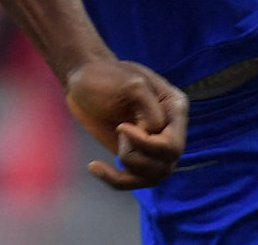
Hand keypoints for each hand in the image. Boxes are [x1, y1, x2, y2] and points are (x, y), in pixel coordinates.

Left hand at [63, 56, 187, 190]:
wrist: (83, 80)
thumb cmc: (105, 76)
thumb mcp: (131, 84)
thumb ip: (150, 110)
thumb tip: (152, 136)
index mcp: (175, 107)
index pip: (173, 145)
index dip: (147, 144)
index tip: (120, 127)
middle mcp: (170, 130)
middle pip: (166, 163)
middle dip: (137, 155)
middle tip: (117, 130)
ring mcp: (155, 146)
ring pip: (154, 177)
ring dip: (128, 168)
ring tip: (112, 145)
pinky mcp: (136, 156)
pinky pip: (135, 181)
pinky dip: (116, 180)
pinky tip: (94, 167)